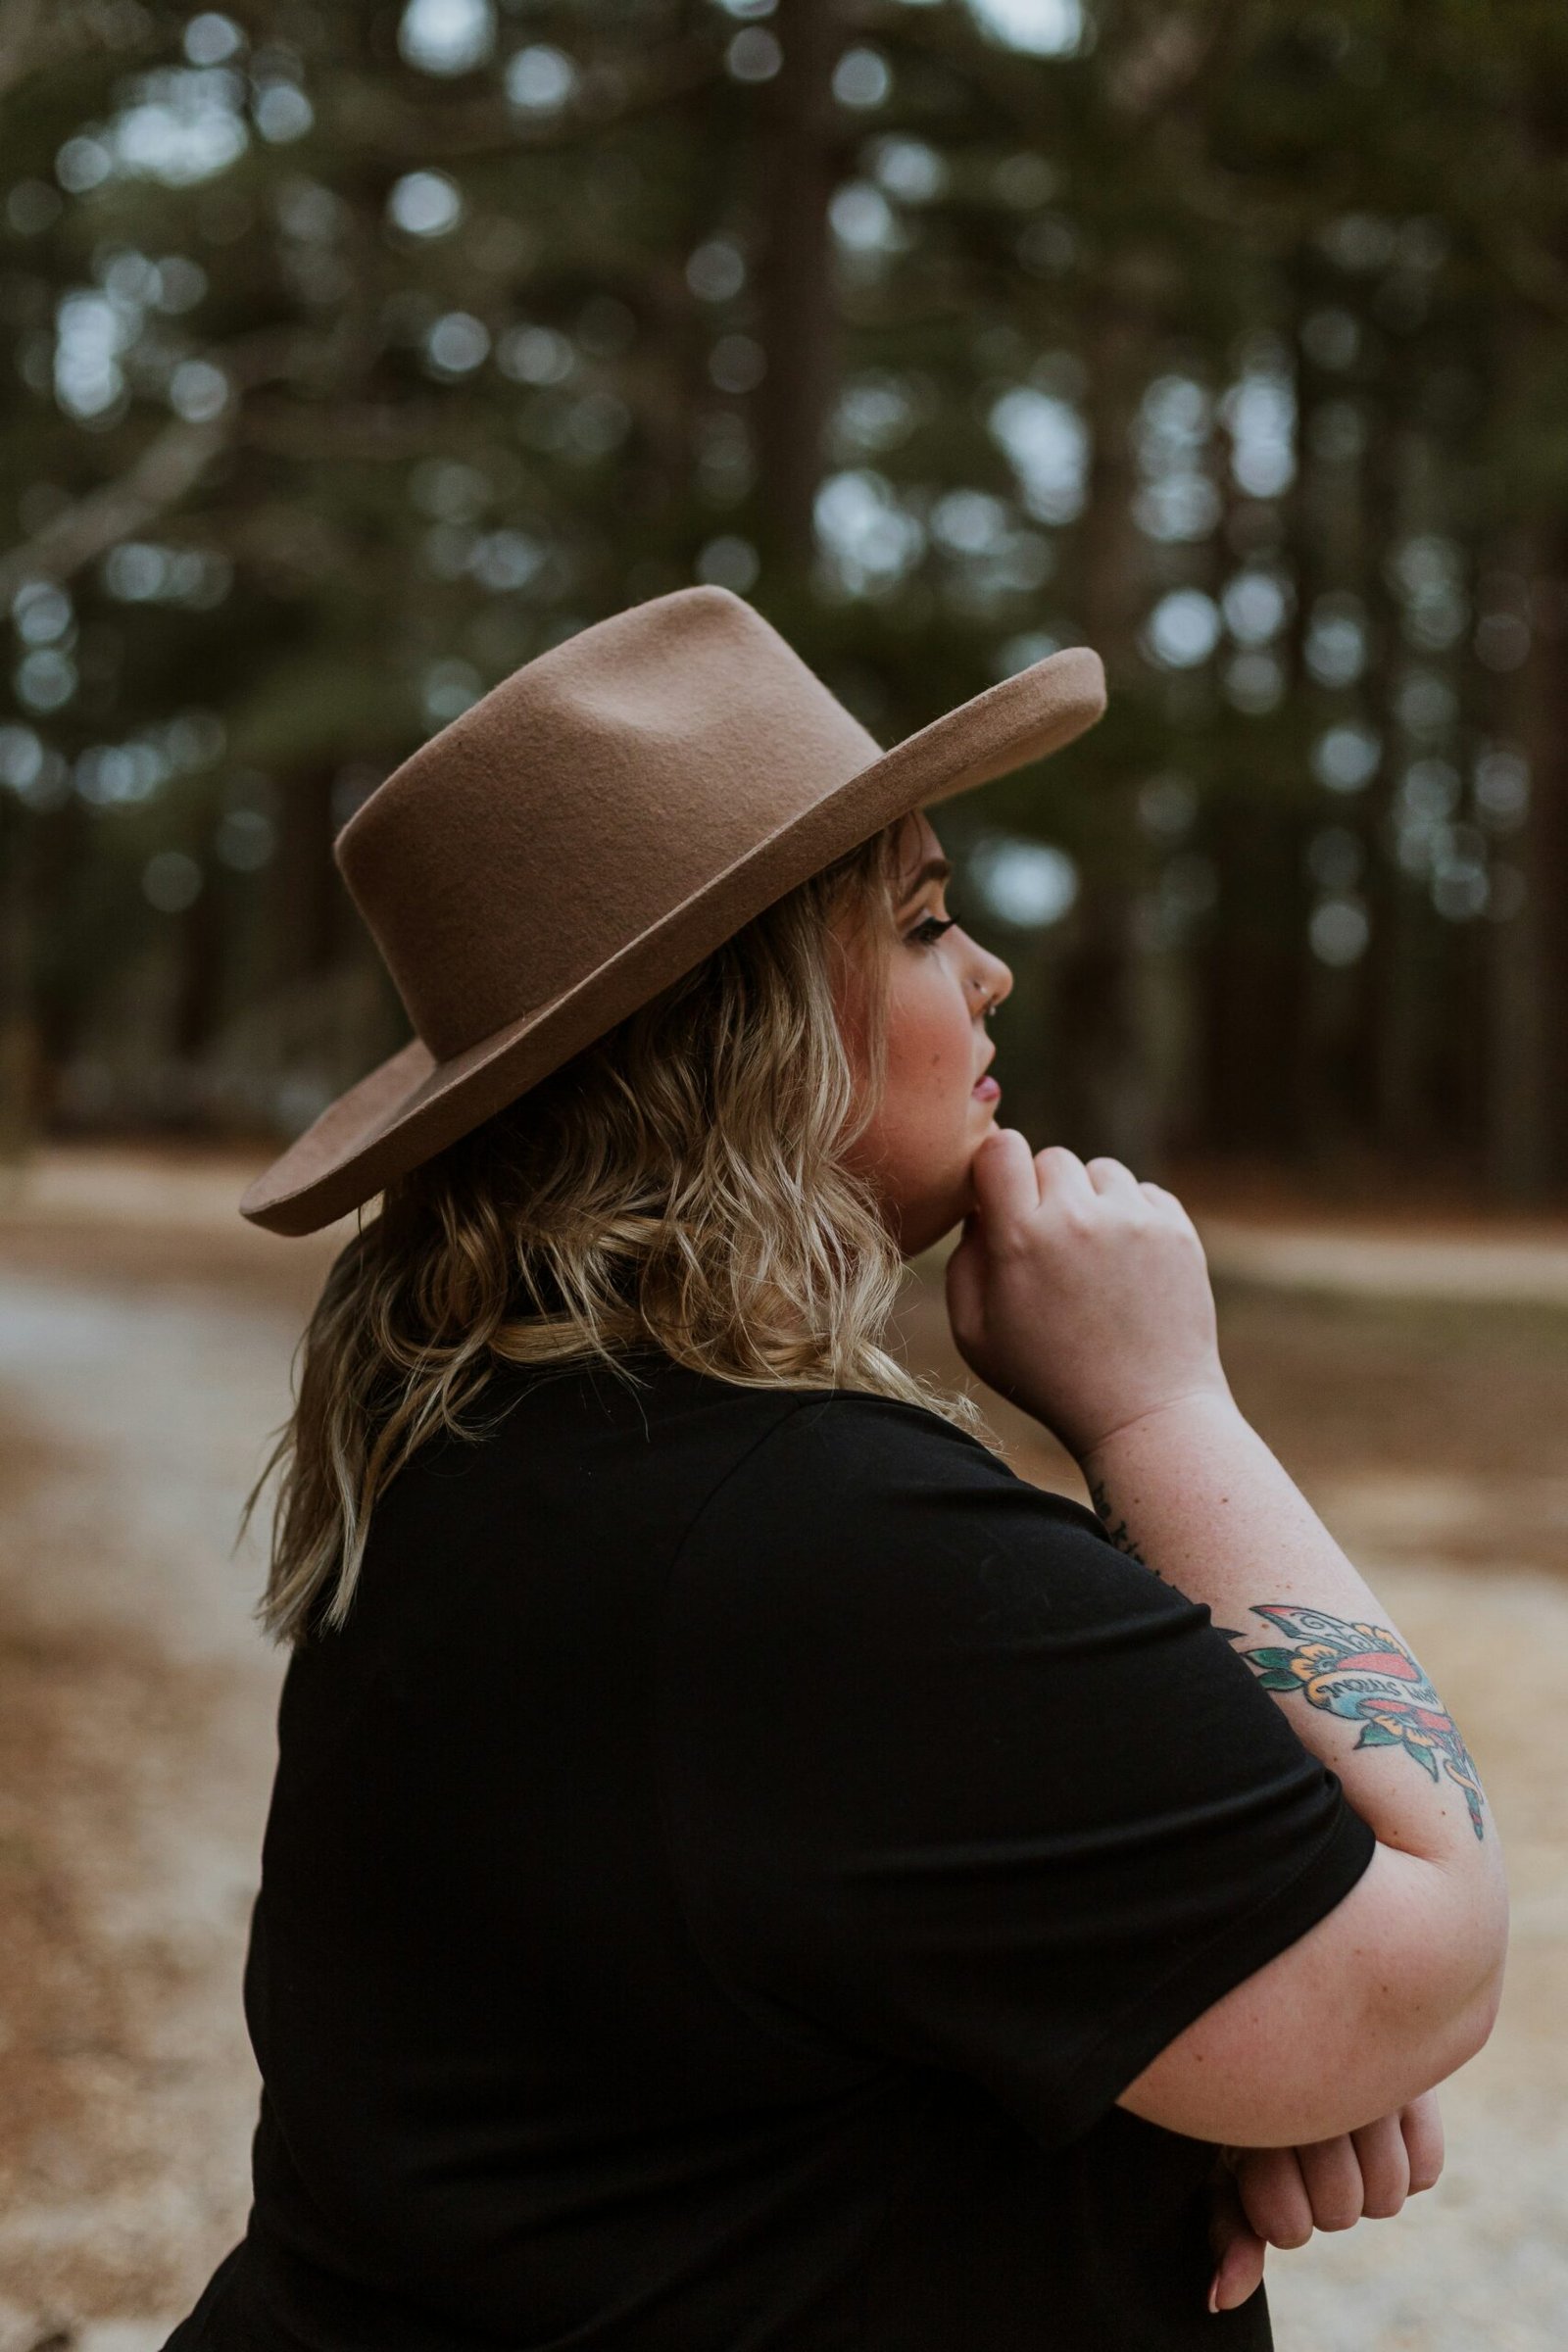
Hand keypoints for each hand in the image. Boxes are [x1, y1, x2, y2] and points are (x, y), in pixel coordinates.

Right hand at [945, 1133, 1228, 1459]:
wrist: (1145, 1413)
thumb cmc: (1049, 1379)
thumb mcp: (975, 1336)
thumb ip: (963, 1264)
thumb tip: (979, 1211)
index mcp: (1021, 1240)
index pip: (1001, 1148)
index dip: (996, 1168)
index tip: (1001, 1197)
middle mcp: (1078, 1218)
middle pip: (1051, 1158)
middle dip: (1043, 1191)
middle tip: (1049, 1243)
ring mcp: (1134, 1221)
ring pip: (1101, 1171)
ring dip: (1090, 1200)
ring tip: (1091, 1256)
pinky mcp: (1177, 1231)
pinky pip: (1144, 1192)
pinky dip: (1132, 1215)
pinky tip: (1126, 1264)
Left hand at [1206, 2094, 1444, 2312]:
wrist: (1297, 2036)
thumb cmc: (1257, 2110)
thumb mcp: (1230, 2161)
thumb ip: (1231, 2231)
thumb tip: (1220, 2301)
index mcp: (1250, 2111)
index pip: (1287, 2227)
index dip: (1279, 2214)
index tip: (1262, 2164)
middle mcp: (1312, 2088)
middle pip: (1341, 2214)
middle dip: (1323, 2197)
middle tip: (1304, 2146)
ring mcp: (1370, 2080)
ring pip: (1387, 2199)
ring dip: (1367, 2181)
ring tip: (1341, 2136)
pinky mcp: (1419, 2078)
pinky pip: (1426, 2172)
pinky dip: (1409, 2162)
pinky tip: (1379, 2127)